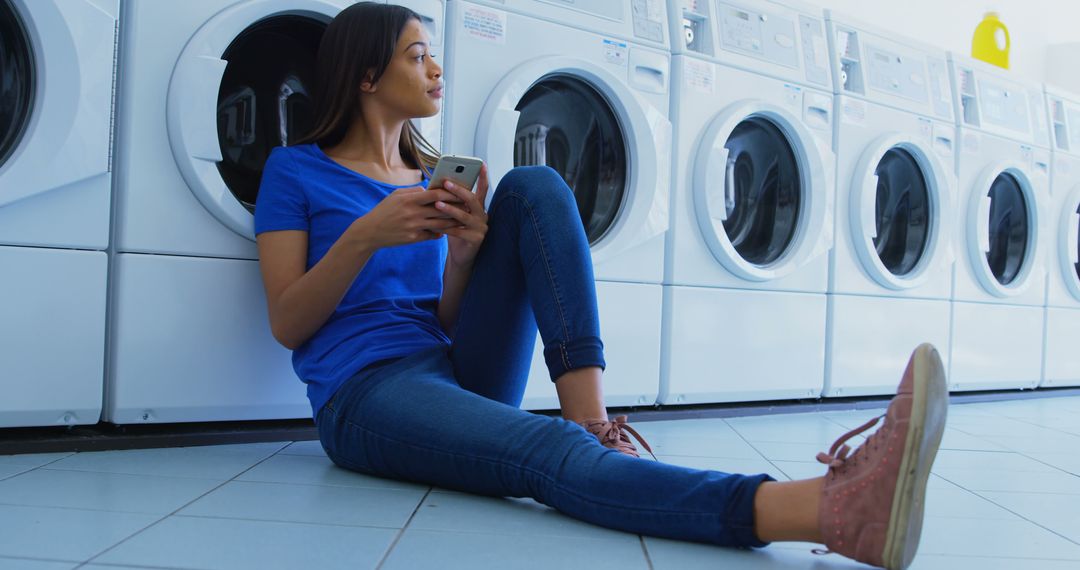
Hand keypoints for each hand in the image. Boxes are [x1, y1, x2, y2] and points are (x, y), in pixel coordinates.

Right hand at [348, 186, 462, 249]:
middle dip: (456, 208)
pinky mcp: (414, 238)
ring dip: (453, 222)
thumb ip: (414, 191)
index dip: (450, 193)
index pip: (435, 195)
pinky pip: (432, 235)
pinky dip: (440, 233)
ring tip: (462, 219)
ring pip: (440, 224)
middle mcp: (413, 213)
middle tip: (468, 206)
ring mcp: (414, 227)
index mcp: (410, 200)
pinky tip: (446, 231)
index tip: (460, 192)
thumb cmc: (384, 211)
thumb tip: (430, 189)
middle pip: (441, 210)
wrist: (370, 232)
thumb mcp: (396, 195)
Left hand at [430, 164, 490, 267]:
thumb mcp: (456, 215)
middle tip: (445, 183)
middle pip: (472, 200)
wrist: (461, 256)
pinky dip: (446, 228)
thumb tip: (439, 186)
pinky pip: (458, 232)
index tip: (482, 164)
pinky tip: (435, 225)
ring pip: (464, 216)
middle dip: (459, 190)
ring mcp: (481, 228)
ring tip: (437, 204)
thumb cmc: (457, 232)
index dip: (483, 177)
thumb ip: (453, 202)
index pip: (482, 189)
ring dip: (450, 209)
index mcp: (479, 207)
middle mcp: (483, 216)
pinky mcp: (475, 240)